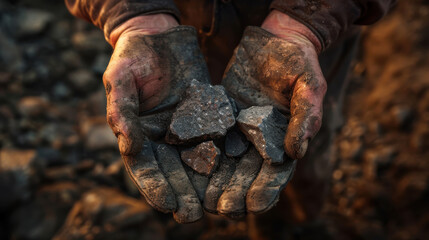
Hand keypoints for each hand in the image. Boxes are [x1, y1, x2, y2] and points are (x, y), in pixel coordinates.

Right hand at [103, 14, 210, 222]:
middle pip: (173, 172)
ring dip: (207, 185)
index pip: (145, 168)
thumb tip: (128, 146)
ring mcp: (187, 131)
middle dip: (183, 195)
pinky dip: (227, 158)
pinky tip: (238, 173)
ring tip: (218, 206)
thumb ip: (122, 111)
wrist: (160, 38)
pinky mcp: (208, 120)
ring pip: (198, 163)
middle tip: (194, 216)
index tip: (167, 206)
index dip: (154, 187)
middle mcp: (164, 140)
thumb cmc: (134, 57)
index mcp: (139, 136)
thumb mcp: (121, 79)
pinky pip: (219, 140)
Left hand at [203, 10, 325, 216]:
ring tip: (205, 199)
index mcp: (285, 138)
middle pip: (248, 172)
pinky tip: (190, 168)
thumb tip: (298, 152)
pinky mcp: (222, 116)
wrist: (275, 39)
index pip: (277, 172)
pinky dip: (202, 154)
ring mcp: (240, 129)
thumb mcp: (309, 85)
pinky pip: (210, 137)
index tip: (254, 205)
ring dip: (217, 181)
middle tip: (222, 208)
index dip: (266, 190)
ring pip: (227, 161)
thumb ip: (306, 117)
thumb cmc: (298, 61)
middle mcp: (261, 140)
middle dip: (236, 191)